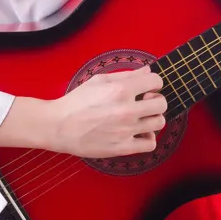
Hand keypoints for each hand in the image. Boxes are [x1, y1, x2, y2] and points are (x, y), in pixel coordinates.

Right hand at [48, 66, 166, 157]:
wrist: (59, 126)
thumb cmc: (76, 101)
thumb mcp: (99, 80)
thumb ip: (126, 75)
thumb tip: (147, 71)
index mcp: (121, 90)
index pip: (156, 81)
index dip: (154, 82)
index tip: (147, 87)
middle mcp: (127, 110)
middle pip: (161, 104)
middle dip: (156, 100)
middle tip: (145, 102)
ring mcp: (126, 131)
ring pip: (159, 123)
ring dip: (153, 118)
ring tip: (142, 118)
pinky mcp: (122, 148)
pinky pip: (150, 144)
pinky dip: (148, 138)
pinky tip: (138, 133)